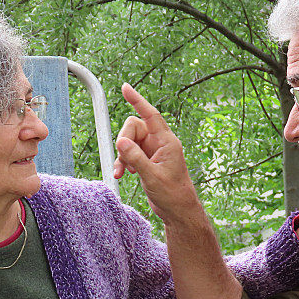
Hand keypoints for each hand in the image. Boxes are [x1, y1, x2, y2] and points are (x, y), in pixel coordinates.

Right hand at [114, 83, 201, 224]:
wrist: (177, 210)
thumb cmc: (172, 194)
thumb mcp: (152, 176)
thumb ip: (136, 158)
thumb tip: (121, 141)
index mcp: (167, 142)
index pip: (151, 115)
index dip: (138, 101)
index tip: (126, 88)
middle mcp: (160, 143)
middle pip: (134, 128)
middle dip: (124, 142)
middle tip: (123, 159)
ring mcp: (153, 151)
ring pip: (129, 142)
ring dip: (122, 156)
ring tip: (122, 172)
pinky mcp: (147, 160)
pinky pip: (129, 154)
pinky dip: (124, 162)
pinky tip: (123, 175)